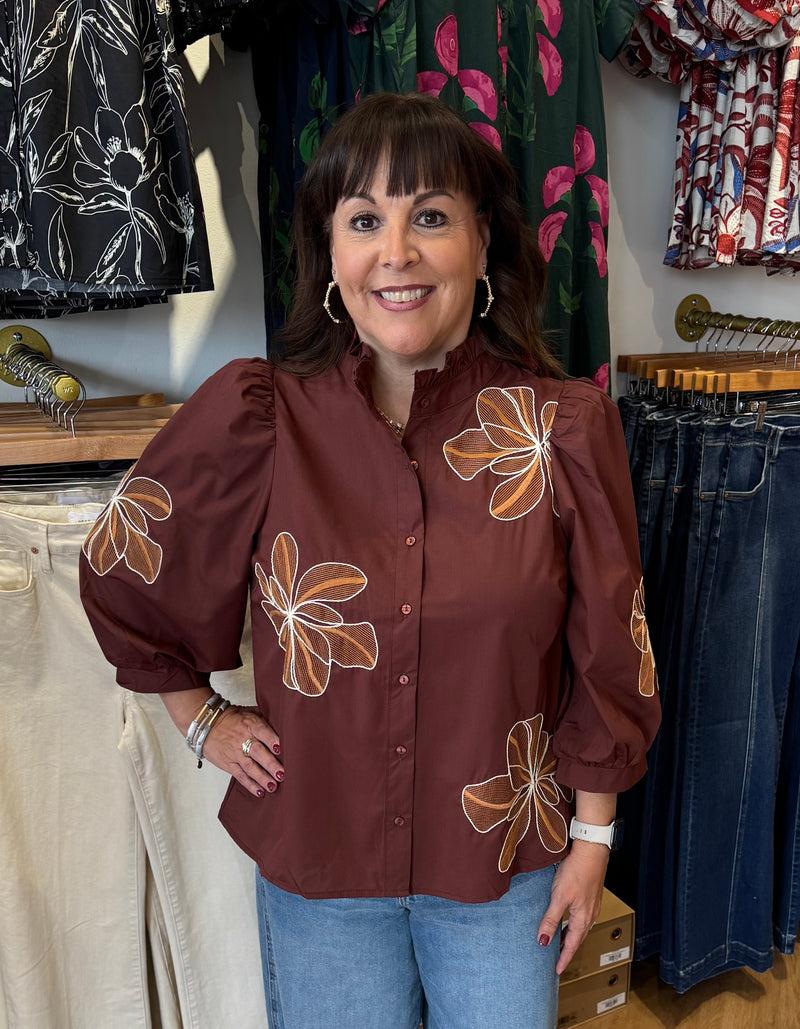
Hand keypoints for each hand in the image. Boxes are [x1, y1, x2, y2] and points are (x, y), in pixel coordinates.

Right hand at [201, 705, 283, 798]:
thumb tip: (285, 724)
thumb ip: (265, 718)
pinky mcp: (228, 764)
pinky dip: (250, 785)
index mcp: (250, 724)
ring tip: (273, 786)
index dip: (272, 740)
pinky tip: (260, 792)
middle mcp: (242, 738)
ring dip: (262, 778)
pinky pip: (240, 776)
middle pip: (258, 752)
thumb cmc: (233, 719)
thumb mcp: (249, 712)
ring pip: (249, 767)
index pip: (263, 732)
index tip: (282, 749)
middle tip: (281, 774)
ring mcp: (234, 753)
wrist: (207, 726)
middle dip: (270, 764)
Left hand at [537, 841, 608, 974]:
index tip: (556, 971)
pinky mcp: (591, 895)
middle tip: (556, 959)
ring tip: (559, 941)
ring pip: (580, 927)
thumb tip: (543, 941)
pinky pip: (582, 917)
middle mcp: (590, 915)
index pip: (572, 945)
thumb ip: (551, 919)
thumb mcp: (559, 897)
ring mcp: (592, 905)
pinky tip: (567, 918)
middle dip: (567, 949)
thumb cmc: (576, 871)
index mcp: (583, 919)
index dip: (563, 958)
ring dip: (570, 936)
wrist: (591, 851)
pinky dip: (573, 924)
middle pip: (577, 938)